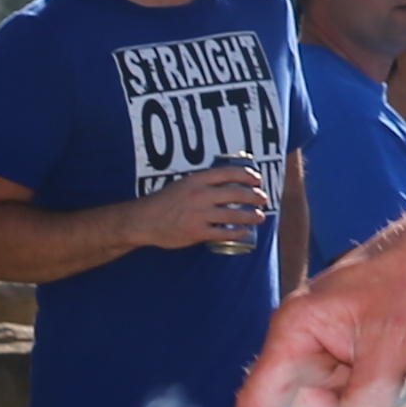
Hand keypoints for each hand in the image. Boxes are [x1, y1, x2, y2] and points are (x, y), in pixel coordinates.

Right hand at [136, 163, 271, 255]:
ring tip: (259, 216)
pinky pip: (223, 233)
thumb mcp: (182, 185)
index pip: (228, 173)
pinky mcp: (197, 232)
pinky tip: (244, 232)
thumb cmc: (163, 203)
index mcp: (196, 180)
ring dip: (251, 215)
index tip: (257, 179)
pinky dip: (237, 232)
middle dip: (254, 196)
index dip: (247, 175)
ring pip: (234, 214)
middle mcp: (200, 195)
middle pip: (236, 193)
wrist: (143, 221)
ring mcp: (199, 214)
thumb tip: (224, 185)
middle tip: (262, 199)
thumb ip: (201, 184)